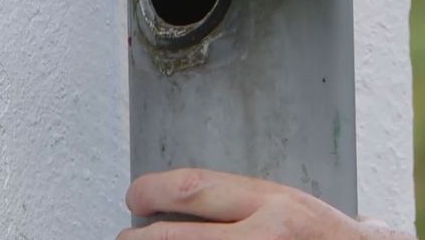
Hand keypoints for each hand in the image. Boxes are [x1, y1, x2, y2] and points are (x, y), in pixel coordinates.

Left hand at [117, 168, 415, 239]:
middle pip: (174, 238)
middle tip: (127, 237)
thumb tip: (197, 200)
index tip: (136, 194)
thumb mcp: (297, 208)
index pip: (195, 189)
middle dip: (139, 239)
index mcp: (275, 204)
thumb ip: (254, 204)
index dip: (153, 190)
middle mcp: (263, 238)